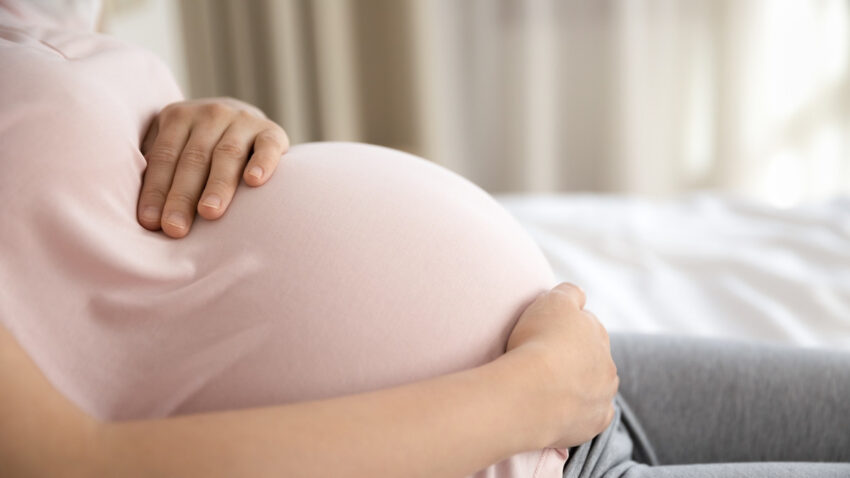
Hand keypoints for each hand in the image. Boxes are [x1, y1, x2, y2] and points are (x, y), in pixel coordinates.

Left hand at [137, 97, 289, 237]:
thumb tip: (138, 210)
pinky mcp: (272, 131)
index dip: (156, 190)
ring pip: (228, 155)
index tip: (151, 223)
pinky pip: (267, 147)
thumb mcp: (174, 147)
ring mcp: (243, 120)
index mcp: (178, 117)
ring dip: (218, 185)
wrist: (245, 122)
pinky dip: (262, 163)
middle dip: (182, 196)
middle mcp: (211, 113)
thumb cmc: (201, 147)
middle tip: (176, 228)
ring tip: (209, 213)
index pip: (164, 157)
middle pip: (194, 158)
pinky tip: (254, 181)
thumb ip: (156, 168)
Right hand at [505, 283, 617, 448]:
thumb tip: (579, 294)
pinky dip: (580, 412)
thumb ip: (569, 292)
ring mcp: (604, 394)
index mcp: (597, 332)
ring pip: (595, 386)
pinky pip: (592, 415)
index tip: (544, 335)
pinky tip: (560, 410)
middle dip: (574, 357)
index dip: (563, 328)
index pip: (584, 324)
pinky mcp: (596, 421)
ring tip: (549, 388)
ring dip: (579, 385)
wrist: (533, 392)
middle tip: (544, 363)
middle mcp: (608, 362)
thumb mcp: (552, 301)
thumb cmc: (538, 342)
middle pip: (591, 356)